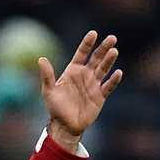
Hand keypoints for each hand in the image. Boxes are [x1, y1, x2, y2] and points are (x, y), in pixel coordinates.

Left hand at [38, 31, 122, 149]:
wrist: (65, 126)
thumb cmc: (55, 108)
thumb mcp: (49, 91)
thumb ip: (47, 75)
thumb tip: (41, 59)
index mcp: (73, 71)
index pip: (82, 53)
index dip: (87, 44)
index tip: (93, 33)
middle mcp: (85, 75)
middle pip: (96, 58)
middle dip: (104, 48)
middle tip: (112, 38)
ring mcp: (93, 85)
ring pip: (104, 69)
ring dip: (109, 60)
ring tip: (114, 51)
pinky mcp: (100, 96)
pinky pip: (109, 86)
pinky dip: (113, 80)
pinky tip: (118, 72)